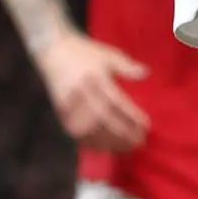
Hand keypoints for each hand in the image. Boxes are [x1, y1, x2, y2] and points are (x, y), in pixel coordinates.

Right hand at [34, 34, 152, 151]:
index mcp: (95, 78)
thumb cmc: (83, 52)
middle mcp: (81, 93)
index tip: (146, 126)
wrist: (51, 50)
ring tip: (127, 148)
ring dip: (109, 142)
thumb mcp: (106, 54)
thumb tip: (145, 74)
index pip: (116, 102)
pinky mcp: (61, 113)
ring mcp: (69, 105)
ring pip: (90, 130)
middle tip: (140, 142)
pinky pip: (76, 134)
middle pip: (104, 120)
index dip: (131, 116)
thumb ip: (126, 66)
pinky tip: (105, 148)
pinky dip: (91, 143)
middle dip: (123, 134)